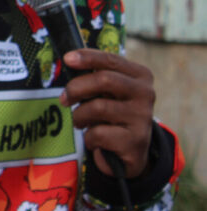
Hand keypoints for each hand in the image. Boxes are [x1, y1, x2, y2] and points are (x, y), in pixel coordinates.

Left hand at [59, 48, 155, 177]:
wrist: (130, 152)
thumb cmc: (112, 115)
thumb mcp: (106, 93)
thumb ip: (94, 77)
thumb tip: (69, 60)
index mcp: (140, 76)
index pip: (111, 60)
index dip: (88, 58)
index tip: (66, 59)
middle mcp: (145, 93)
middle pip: (104, 80)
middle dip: (76, 88)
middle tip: (64, 99)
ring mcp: (142, 117)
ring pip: (98, 107)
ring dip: (80, 116)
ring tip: (81, 122)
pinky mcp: (135, 140)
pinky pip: (98, 133)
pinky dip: (88, 137)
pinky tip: (94, 140)